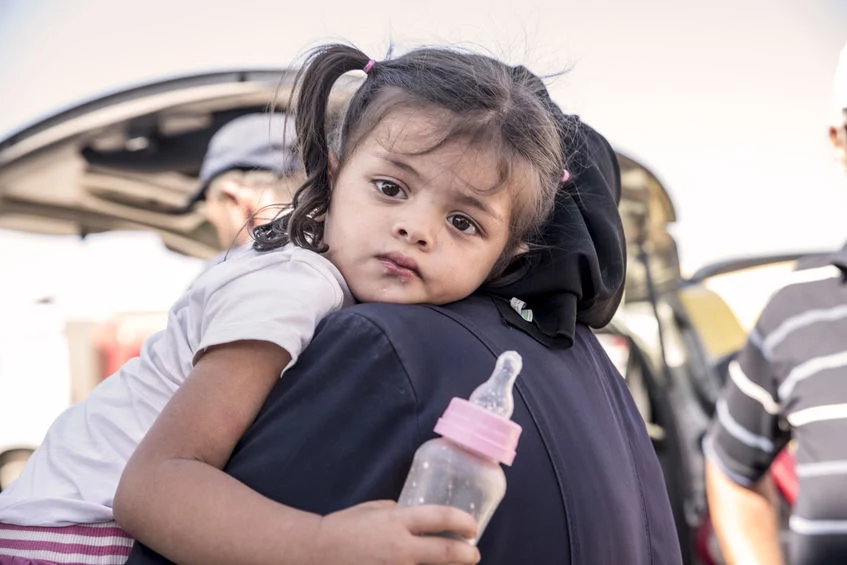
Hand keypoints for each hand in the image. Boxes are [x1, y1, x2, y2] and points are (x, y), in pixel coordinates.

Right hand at [313, 500, 479, 563]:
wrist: (315, 553)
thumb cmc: (343, 527)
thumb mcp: (373, 509)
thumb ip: (398, 513)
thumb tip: (415, 519)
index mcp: (397, 522)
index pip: (441, 518)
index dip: (463, 522)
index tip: (472, 528)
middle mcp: (400, 548)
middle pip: (447, 553)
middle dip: (467, 555)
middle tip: (473, 554)